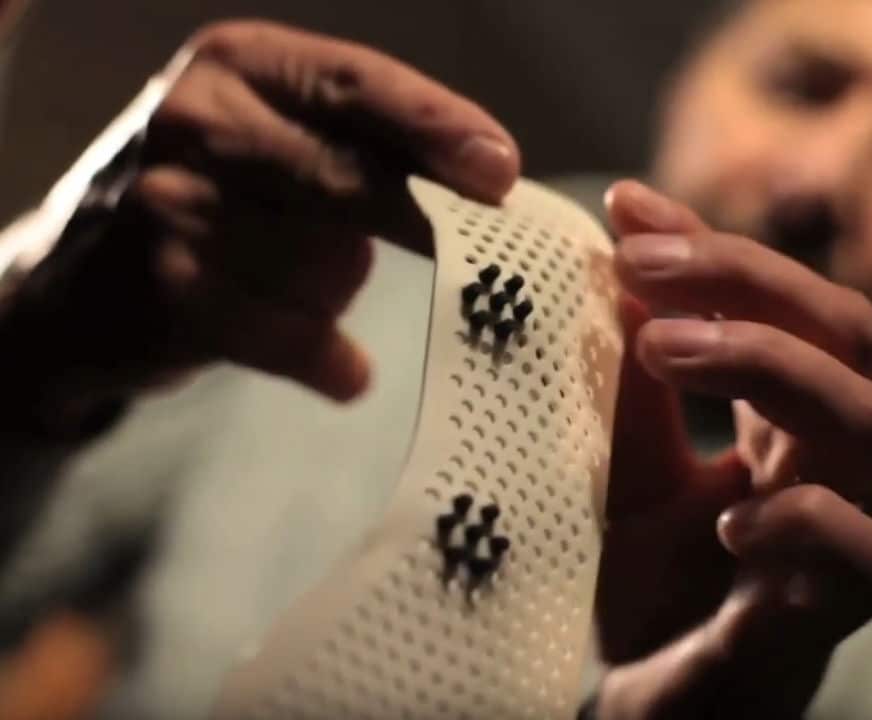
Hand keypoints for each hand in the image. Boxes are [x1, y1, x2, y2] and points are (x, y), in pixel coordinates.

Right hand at [0, 20, 518, 431]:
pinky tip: (345, 371)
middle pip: (340, 172)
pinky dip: (320, 355)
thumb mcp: (286, 137)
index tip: (499, 173)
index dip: (435, 128)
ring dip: (337, 290)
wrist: (95, 271)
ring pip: (313, 260)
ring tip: (321, 292)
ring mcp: (173, 199)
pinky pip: (278, 330)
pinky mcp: (166, 285)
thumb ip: (370, 148)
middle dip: (415, 218)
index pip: (358, 85)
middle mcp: (202, 117)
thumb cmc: (225, 193)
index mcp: (248, 64)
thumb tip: (489, 184)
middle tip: (473, 249)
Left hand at [592, 181, 871, 717]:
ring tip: (659, 349)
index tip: (625, 208)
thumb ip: (625, 383)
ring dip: (764, 365)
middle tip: (639, 266)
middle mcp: (826, 460)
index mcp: (783, 416)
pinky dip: (800, 519)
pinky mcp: (838, 612)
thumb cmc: (645, 579)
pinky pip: (871, 552)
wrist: (646, 694)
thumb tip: (604, 267)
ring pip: (868, 418)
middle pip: (844, 330)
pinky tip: (723, 518)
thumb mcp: (618, 463)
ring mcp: (844, 531)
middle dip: (745, 280)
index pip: (783, 303)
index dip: (714, 247)